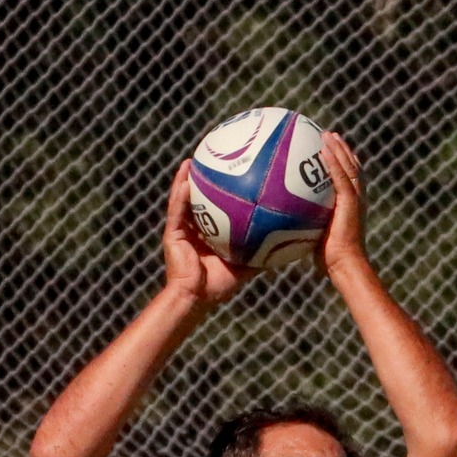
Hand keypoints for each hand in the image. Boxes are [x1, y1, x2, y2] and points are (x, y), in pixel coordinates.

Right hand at [162, 161, 252, 308]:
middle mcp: (192, 229)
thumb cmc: (218, 286)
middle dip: (199, 179)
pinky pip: (176, 212)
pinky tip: (185, 181)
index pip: (211, 208)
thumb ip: (260, 254)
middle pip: (194, 199)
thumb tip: (284, 246)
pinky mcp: (172, 235)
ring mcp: (181, 231)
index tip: (225, 173)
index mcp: (206, 234)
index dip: (215, 191)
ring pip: (181, 200)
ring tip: (190, 161)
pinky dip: (180, 197)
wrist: (197, 298)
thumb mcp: (244, 266)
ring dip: (183, 180)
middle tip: (207, 159)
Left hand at [318, 133, 370, 282]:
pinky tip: (325, 148)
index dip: (342, 162)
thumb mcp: (315, 235)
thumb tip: (282, 221)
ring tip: (327, 135)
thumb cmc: (329, 259)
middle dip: (341, 149)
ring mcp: (355, 199)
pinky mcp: (351, 202)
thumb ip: (304, 222)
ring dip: (338, 149)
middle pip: (351, 166)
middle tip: (328, 135)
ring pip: (349, 166)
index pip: (349, 178)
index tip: (330, 149)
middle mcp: (356, 199)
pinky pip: (342, 176)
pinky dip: (335, 161)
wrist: (345, 265)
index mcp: (351, 205)